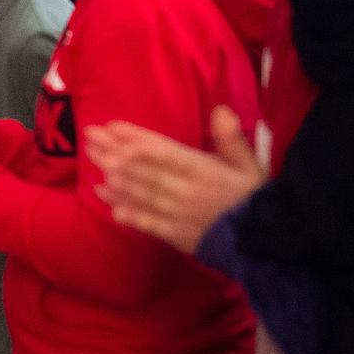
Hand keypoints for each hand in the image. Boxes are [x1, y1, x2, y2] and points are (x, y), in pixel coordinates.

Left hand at [86, 105, 266, 252]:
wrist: (263, 244)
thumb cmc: (252, 199)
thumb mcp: (249, 165)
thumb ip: (231, 139)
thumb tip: (220, 110)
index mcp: (204, 171)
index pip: (164, 151)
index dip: (136, 138)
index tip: (112, 126)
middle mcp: (186, 191)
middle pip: (144, 170)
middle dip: (114, 151)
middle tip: (89, 136)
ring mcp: (177, 215)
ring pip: (140, 193)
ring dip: (113, 176)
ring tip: (92, 159)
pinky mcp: (174, 235)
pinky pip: (144, 220)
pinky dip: (123, 208)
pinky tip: (103, 195)